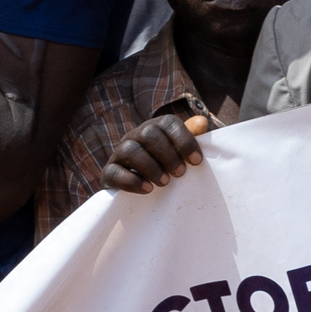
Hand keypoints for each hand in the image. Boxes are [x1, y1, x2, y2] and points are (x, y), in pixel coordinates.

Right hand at [97, 108, 216, 194]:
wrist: (132, 186)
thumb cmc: (162, 165)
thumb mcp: (177, 151)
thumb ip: (190, 137)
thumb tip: (202, 122)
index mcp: (154, 128)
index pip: (169, 123)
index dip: (185, 140)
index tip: (196, 161)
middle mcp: (135, 136)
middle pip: (148, 134)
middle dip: (167, 155)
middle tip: (180, 173)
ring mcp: (119, 153)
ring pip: (130, 150)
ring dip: (150, 167)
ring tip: (165, 183)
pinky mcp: (108, 172)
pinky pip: (115, 172)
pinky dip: (132, 181)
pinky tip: (148, 189)